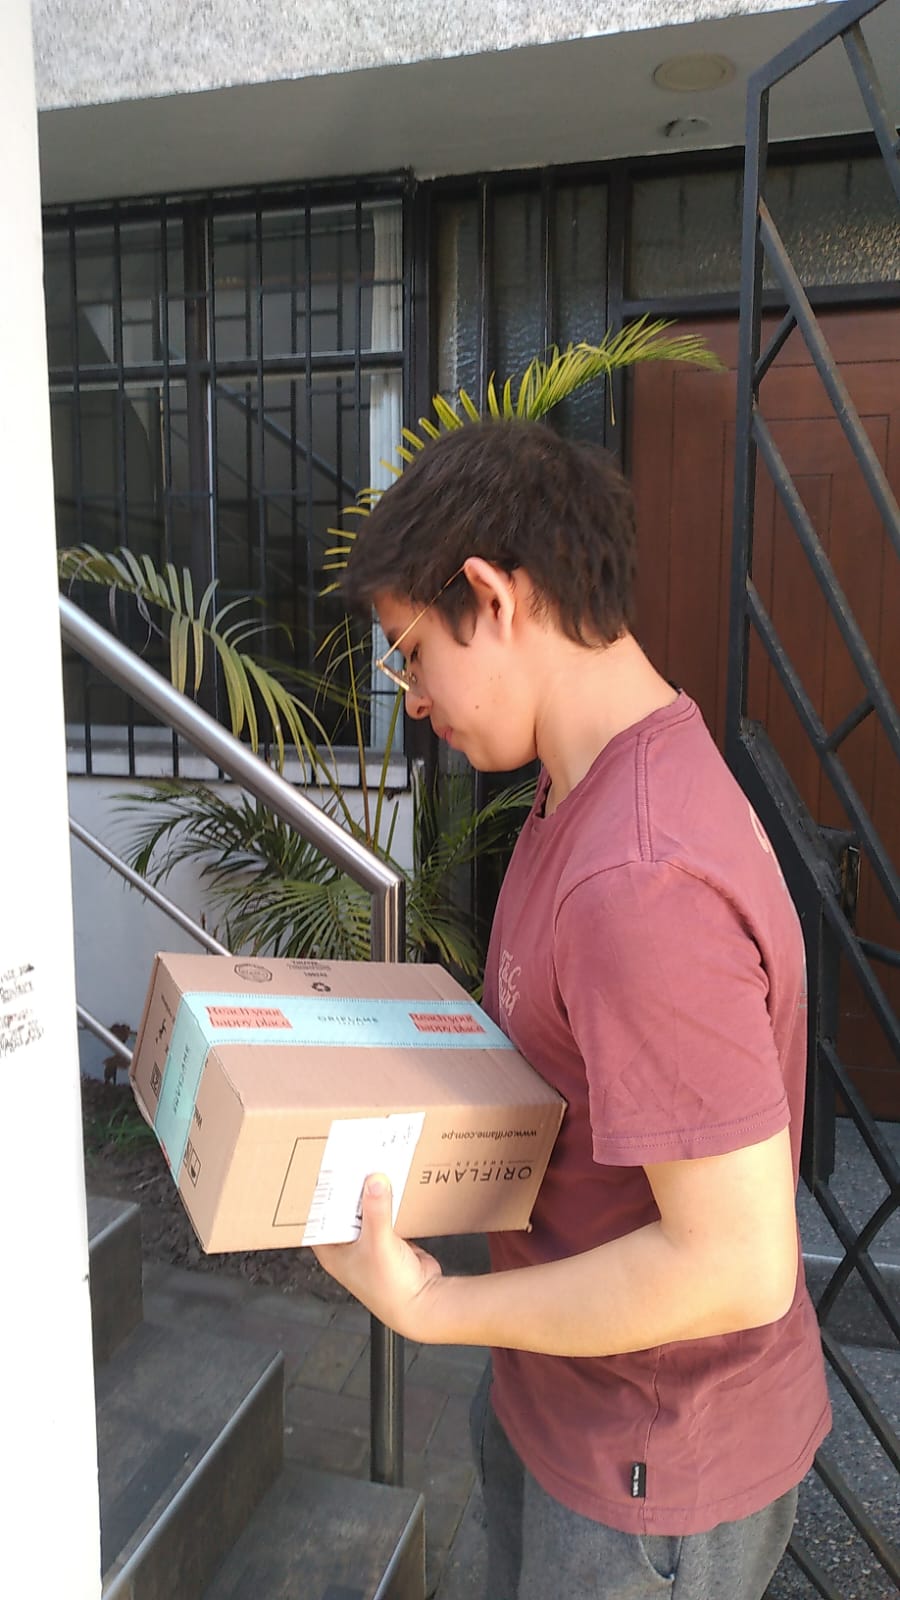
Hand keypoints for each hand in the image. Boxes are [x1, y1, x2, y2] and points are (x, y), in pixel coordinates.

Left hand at [312, 1173, 444, 1340]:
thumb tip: (374, 1182)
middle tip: (350, 1164)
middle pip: (342, 1210)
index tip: (323, 1171)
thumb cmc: (390, 1289)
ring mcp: (369, 1243)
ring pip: (364, 1211)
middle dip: (347, 1189)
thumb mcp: (378, 1243)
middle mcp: (347, 1247)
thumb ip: (376, 1210)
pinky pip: (385, 1214)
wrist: (422, 1302)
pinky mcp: (389, 1240)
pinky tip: (392, 1187)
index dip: (317, 1195)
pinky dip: (388, 1202)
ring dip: (369, 1195)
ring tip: (371, 1169)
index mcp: (332, 1251)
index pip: (316, 1217)